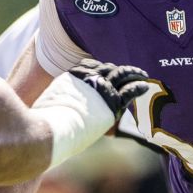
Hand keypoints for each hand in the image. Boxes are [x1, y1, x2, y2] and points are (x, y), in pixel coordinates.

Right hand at [33, 59, 148, 168]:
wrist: (53, 127)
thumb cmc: (47, 120)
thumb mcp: (51, 101)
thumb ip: (61, 98)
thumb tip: (54, 108)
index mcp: (74, 74)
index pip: (92, 65)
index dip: (103, 67)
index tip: (109, 68)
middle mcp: (89, 77)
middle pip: (109, 68)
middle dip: (120, 70)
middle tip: (130, 71)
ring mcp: (103, 88)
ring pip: (122, 75)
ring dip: (134, 73)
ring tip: (143, 74)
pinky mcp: (113, 102)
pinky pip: (130, 90)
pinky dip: (138, 86)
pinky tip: (145, 85)